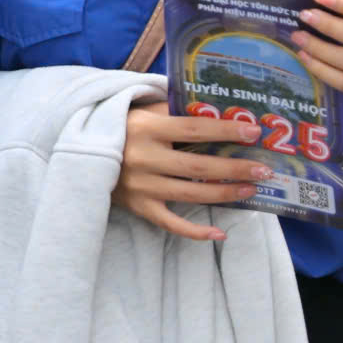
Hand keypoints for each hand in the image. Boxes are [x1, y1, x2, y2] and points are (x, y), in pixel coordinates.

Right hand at [113, 98, 262, 241]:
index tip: (253, 132)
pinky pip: (170, 222)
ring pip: (190, 193)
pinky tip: (219, 233)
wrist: (77, 151)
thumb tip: (215, 108)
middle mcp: (143, 157)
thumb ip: (171, 110)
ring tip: (251, 189)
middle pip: (198, 165)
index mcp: (145, 128)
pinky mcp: (138, 206)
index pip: (193, 128)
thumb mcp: (139, 111)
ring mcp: (141, 185)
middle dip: (234, 167)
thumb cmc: (118, 127)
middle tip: (264, 169)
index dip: (225, 130)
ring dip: (224, 193)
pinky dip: (195, 231)